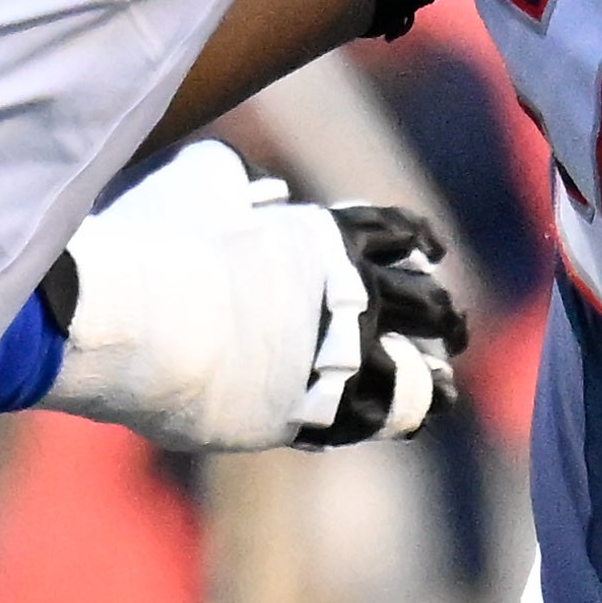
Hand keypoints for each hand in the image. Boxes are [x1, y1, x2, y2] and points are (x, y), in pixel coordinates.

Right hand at [48, 142, 465, 453]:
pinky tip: (398, 425)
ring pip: (416, 373)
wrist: (147, 321)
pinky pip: (376, 419)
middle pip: (423, 303)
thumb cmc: (160, 245)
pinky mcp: (317, 412)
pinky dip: (392, 419)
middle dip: (443, 316)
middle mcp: (350, 294)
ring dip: (435, 382)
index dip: (418, 240)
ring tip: (446, 391)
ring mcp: (341, 357)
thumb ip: (232, 177)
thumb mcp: (198, 180)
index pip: (394, 233)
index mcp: (327, 237)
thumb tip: (249, 183)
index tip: (433, 251)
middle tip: (454, 326)